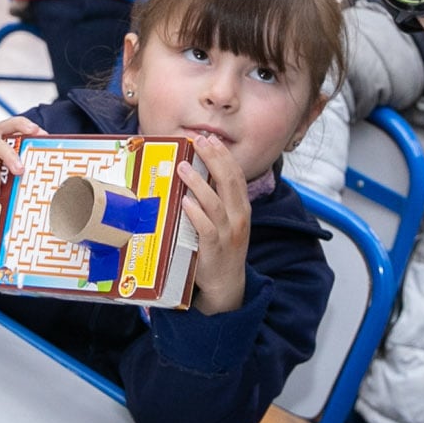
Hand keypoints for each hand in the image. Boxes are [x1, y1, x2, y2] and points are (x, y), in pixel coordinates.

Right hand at [0, 116, 41, 239]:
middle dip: (20, 124)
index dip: (33, 133)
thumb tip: (55, 201)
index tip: (49, 138)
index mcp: (4, 160)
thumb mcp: (11, 200)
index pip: (18, 136)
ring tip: (20, 170)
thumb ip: (26, 194)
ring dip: (10, 153)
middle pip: (4, 128)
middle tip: (36, 131)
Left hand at [176, 135, 252, 316]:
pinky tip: (184, 201)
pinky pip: (205, 229)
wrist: (226, 284)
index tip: (210, 139)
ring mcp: (227, 234)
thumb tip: (192, 172)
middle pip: (229, 183)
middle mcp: (238, 218)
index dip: (224, 156)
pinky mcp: (214, 249)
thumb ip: (214, 199)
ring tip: (182, 167)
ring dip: (198, 183)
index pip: (236, 176)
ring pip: (215, 204)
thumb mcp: (224, 220)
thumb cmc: (219, 247)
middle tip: (198, 141)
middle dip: (214, 159)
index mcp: (241, 208)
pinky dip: (195, 213)